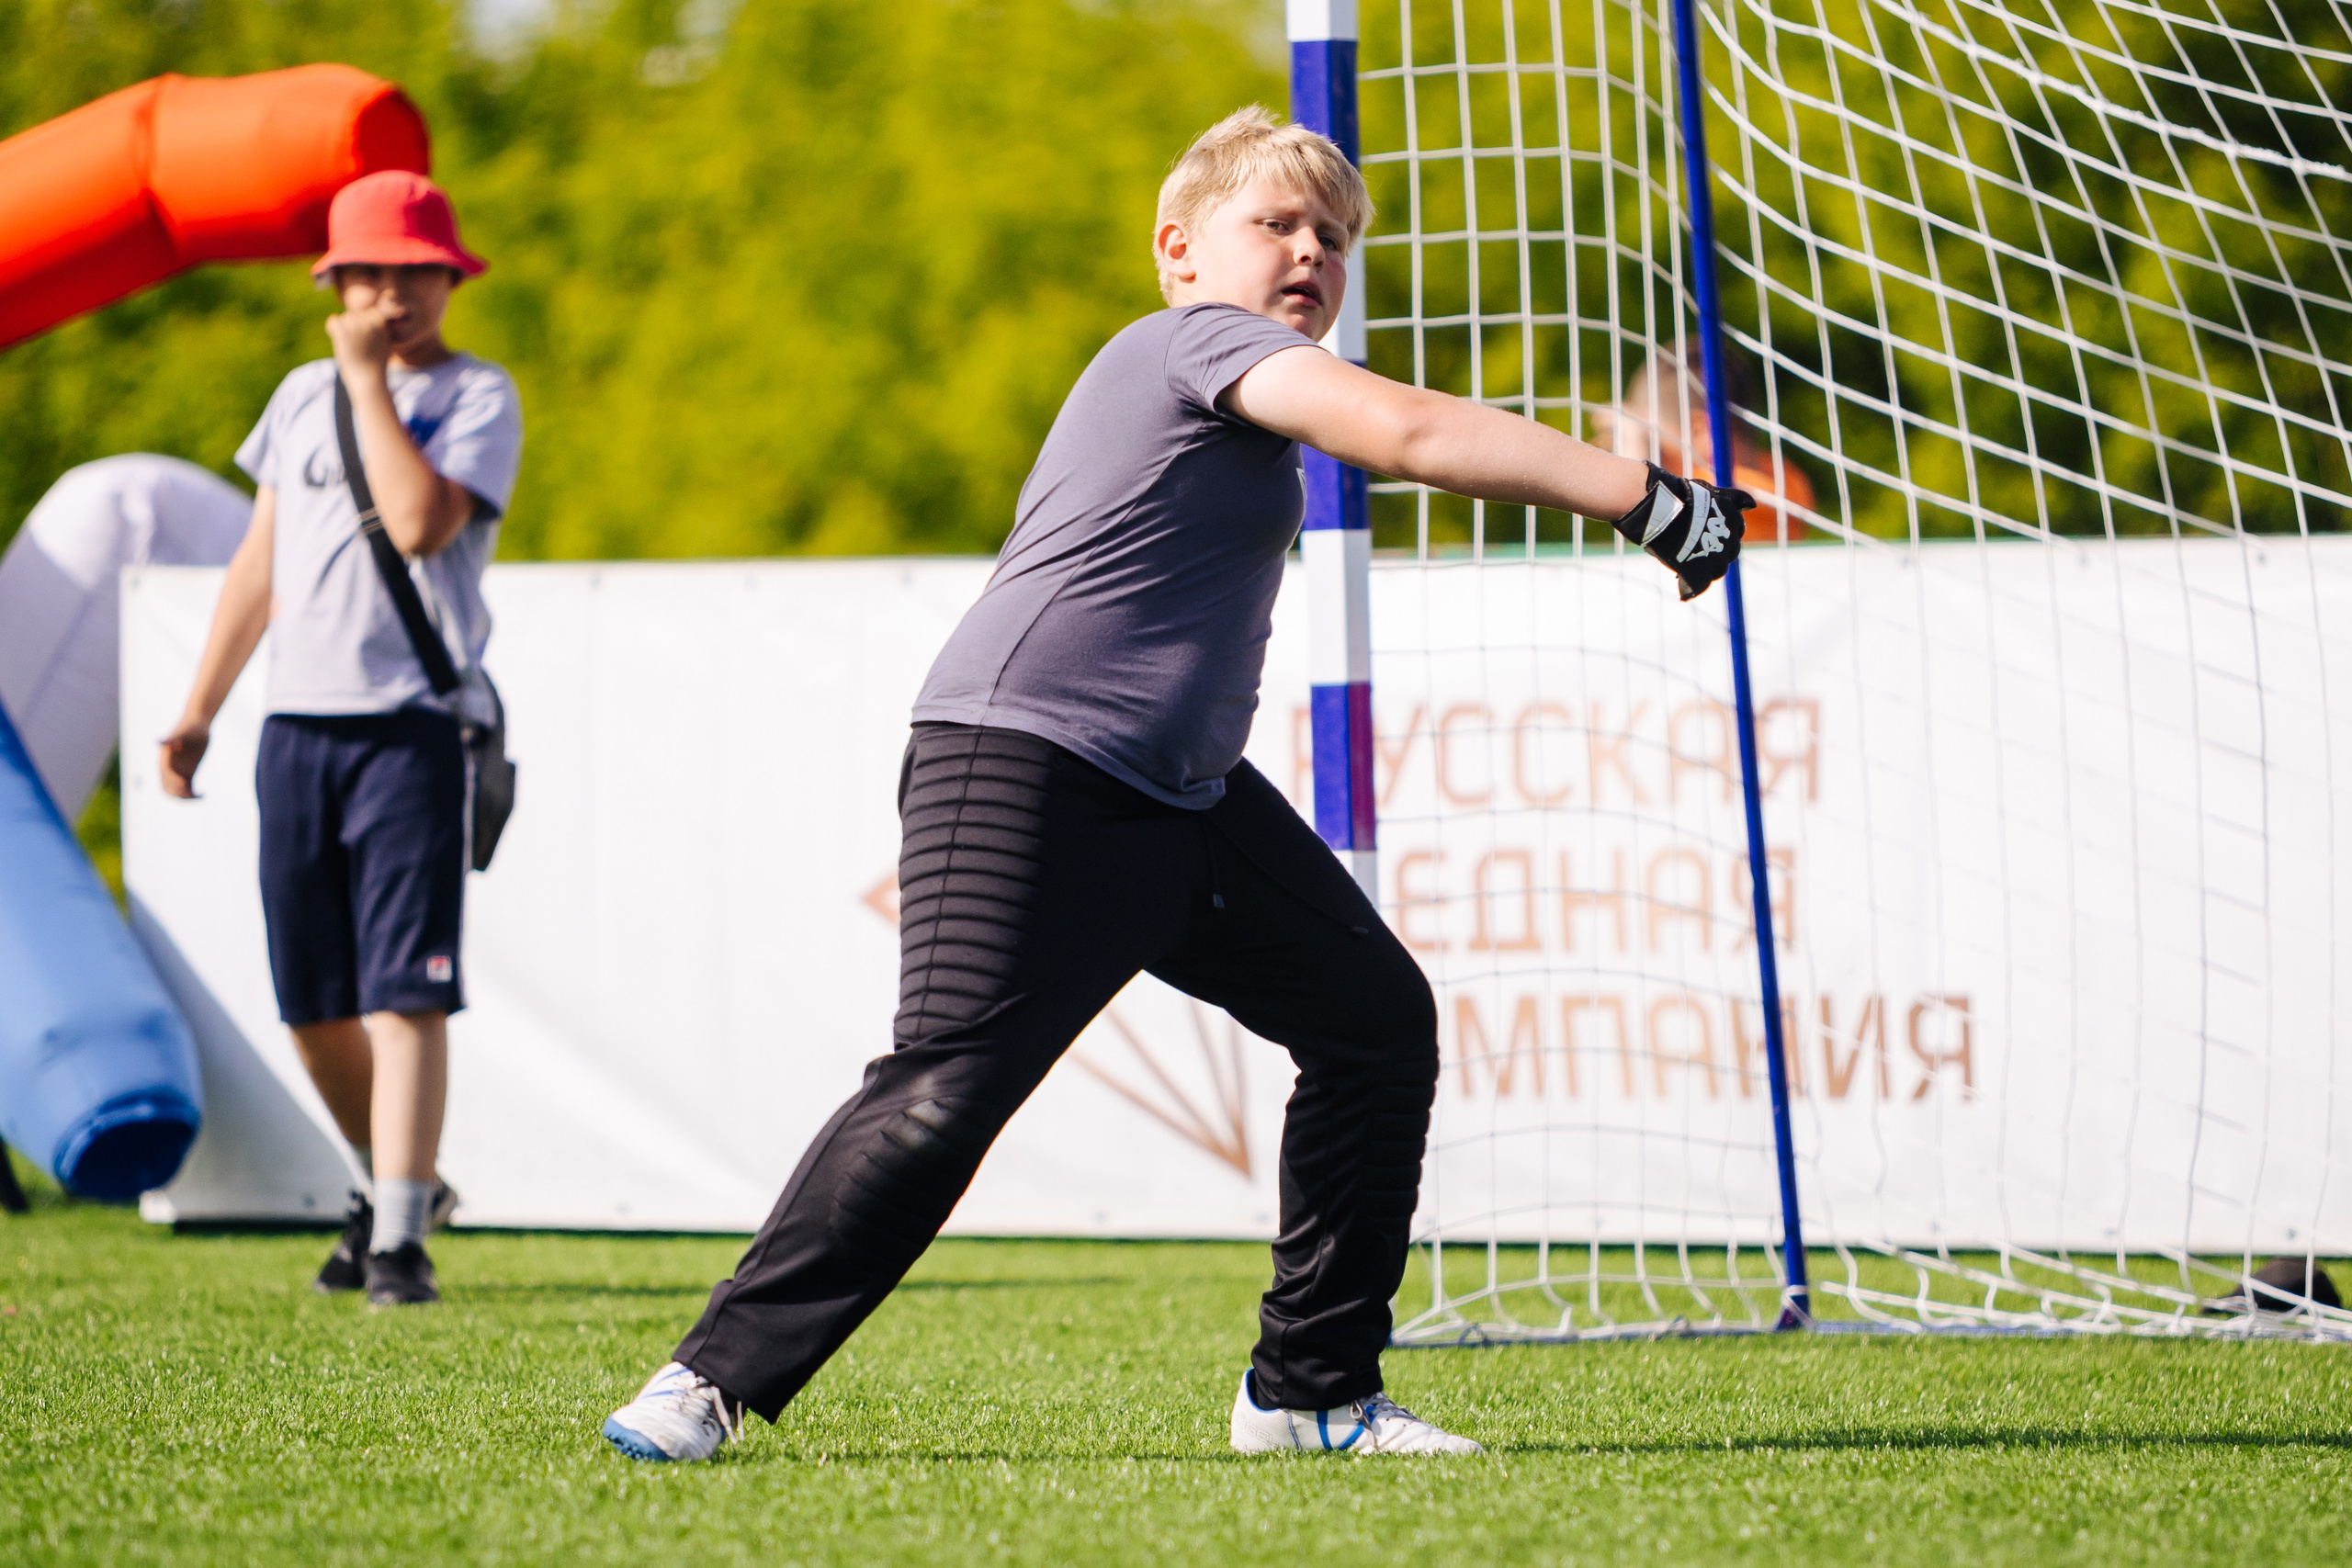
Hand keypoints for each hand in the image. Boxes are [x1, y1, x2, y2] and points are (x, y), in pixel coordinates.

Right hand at [159, 717, 209, 798]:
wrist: (198, 725)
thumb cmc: (190, 725)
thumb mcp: (183, 731)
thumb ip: (171, 738)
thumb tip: (156, 741)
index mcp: (166, 758)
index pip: (165, 774)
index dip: (174, 781)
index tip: (186, 784)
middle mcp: (170, 767)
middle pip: (168, 786)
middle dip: (178, 792)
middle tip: (192, 794)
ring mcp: (179, 771)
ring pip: (177, 790)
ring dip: (185, 797)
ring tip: (199, 796)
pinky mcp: (188, 772)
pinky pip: (188, 788)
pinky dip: (193, 794)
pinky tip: (203, 795)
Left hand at [324, 301, 396, 377]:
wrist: (368, 380)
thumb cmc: (376, 366)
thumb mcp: (384, 345)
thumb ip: (378, 330)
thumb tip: (369, 315)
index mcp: (382, 324)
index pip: (369, 313)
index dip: (365, 325)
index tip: (366, 340)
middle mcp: (370, 323)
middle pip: (356, 315)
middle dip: (353, 327)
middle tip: (356, 344)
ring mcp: (356, 327)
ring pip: (344, 318)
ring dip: (343, 329)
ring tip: (349, 345)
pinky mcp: (343, 333)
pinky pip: (333, 321)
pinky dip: (332, 328)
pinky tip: (337, 338)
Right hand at [1610, 463, 1752, 600]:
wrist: (1663, 509)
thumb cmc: (1681, 498)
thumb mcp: (1711, 493)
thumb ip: (1733, 499)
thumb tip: (1753, 505)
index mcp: (1734, 520)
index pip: (1734, 534)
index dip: (1718, 536)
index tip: (1703, 535)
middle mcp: (1731, 542)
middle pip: (1728, 554)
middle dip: (1713, 553)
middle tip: (1692, 550)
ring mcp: (1717, 560)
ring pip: (1716, 571)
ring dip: (1704, 570)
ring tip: (1684, 565)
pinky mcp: (1700, 574)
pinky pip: (1699, 586)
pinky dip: (1690, 587)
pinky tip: (1682, 586)